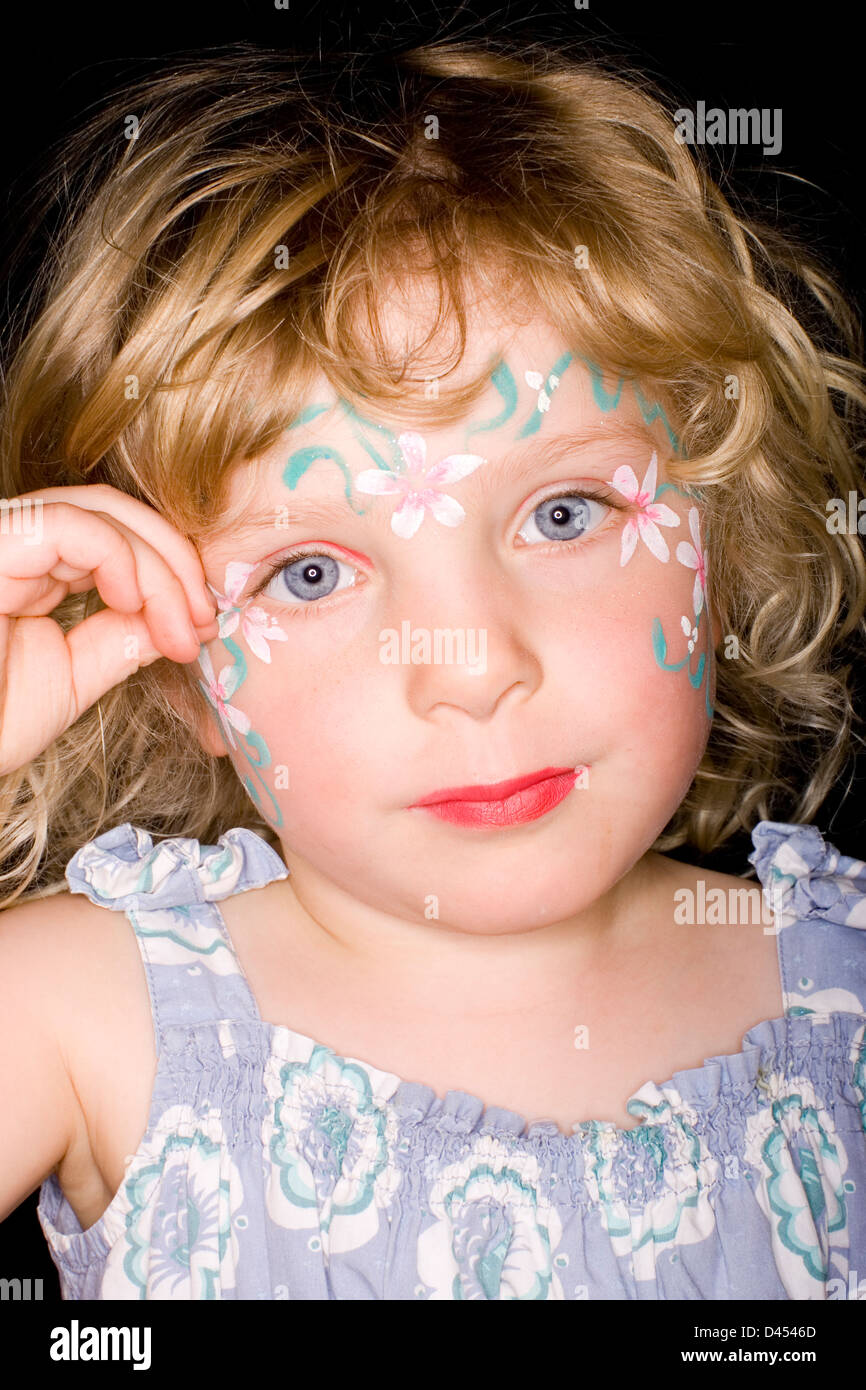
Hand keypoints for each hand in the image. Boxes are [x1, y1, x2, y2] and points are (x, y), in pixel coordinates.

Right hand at [0, 484, 219, 775]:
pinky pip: (68, 526)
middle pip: (111, 513)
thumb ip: (120, 640)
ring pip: (98, 513)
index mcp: (26, 568)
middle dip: (174, 562)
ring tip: (181, 625)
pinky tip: (137, 604)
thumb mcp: (72, 679)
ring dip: (159, 568)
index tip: (201, 627)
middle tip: (205, 620)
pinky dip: (118, 557)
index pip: (110, 535)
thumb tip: (177, 619)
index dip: (168, 571)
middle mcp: (9, 543)